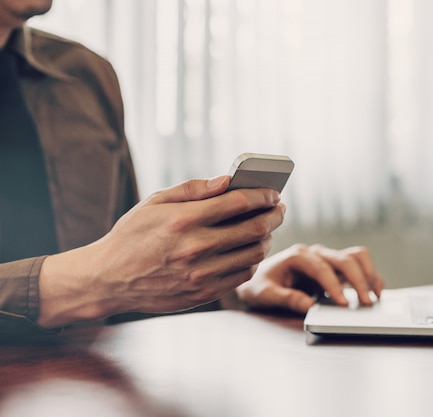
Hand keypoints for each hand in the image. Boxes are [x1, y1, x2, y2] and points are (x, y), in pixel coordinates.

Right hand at [38, 176, 285, 327]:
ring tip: (266, 229)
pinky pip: (241, 275)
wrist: (108, 280)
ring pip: (253, 254)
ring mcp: (201, 274)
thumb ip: (192, 189)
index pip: (239, 203)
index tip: (273, 193)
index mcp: (184, 220)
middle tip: (279, 209)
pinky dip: (252, 260)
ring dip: (267, 238)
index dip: (263, 196)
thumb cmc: (131, 236)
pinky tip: (249, 250)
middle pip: (254, 229)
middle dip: (274, 215)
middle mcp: (196, 248)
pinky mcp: (203, 294)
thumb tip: (226, 181)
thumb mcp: (153, 203)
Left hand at [236, 244, 383, 313]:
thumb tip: (308, 305)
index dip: (334, 286)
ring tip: (373, 296)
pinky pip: (358, 264)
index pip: (321, 268)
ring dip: (367, 274)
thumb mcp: (265, 295)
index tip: (344, 304)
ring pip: (355, 256)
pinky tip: (375, 291)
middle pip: (344, 259)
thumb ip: (286, 299)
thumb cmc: (260, 286)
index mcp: (297, 256)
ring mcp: (327, 258)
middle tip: (365, 303)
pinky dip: (369, 275)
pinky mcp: (334, 267)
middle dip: (357, 280)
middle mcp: (315, 253)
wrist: (258, 279)